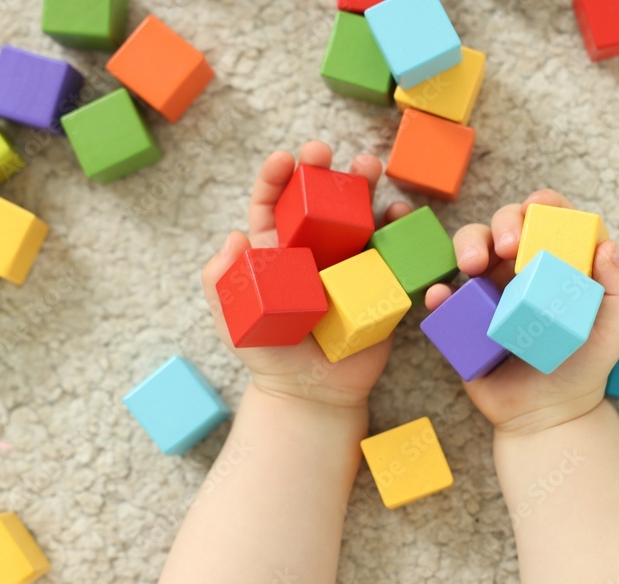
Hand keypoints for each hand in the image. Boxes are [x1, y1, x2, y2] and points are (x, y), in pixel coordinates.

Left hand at [201, 141, 413, 408]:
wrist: (312, 395)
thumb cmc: (269, 357)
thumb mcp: (231, 320)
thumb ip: (221, 281)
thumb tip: (234, 237)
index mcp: (278, 252)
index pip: (274, 205)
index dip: (277, 179)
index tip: (285, 160)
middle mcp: (315, 250)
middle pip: (320, 200)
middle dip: (324, 171)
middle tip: (326, 152)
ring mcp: (349, 264)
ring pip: (358, 215)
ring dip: (365, 187)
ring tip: (370, 167)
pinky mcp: (379, 283)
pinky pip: (391, 251)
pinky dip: (397, 229)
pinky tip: (398, 215)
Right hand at [425, 190, 618, 434]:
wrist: (547, 416)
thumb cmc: (583, 367)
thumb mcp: (612, 330)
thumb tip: (607, 246)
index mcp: (556, 262)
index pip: (550, 219)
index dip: (543, 205)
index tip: (537, 210)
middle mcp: (520, 268)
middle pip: (504, 224)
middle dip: (502, 222)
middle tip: (507, 247)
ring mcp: (489, 290)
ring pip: (469, 248)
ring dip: (466, 245)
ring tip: (472, 266)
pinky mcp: (464, 317)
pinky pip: (446, 297)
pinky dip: (440, 292)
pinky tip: (441, 296)